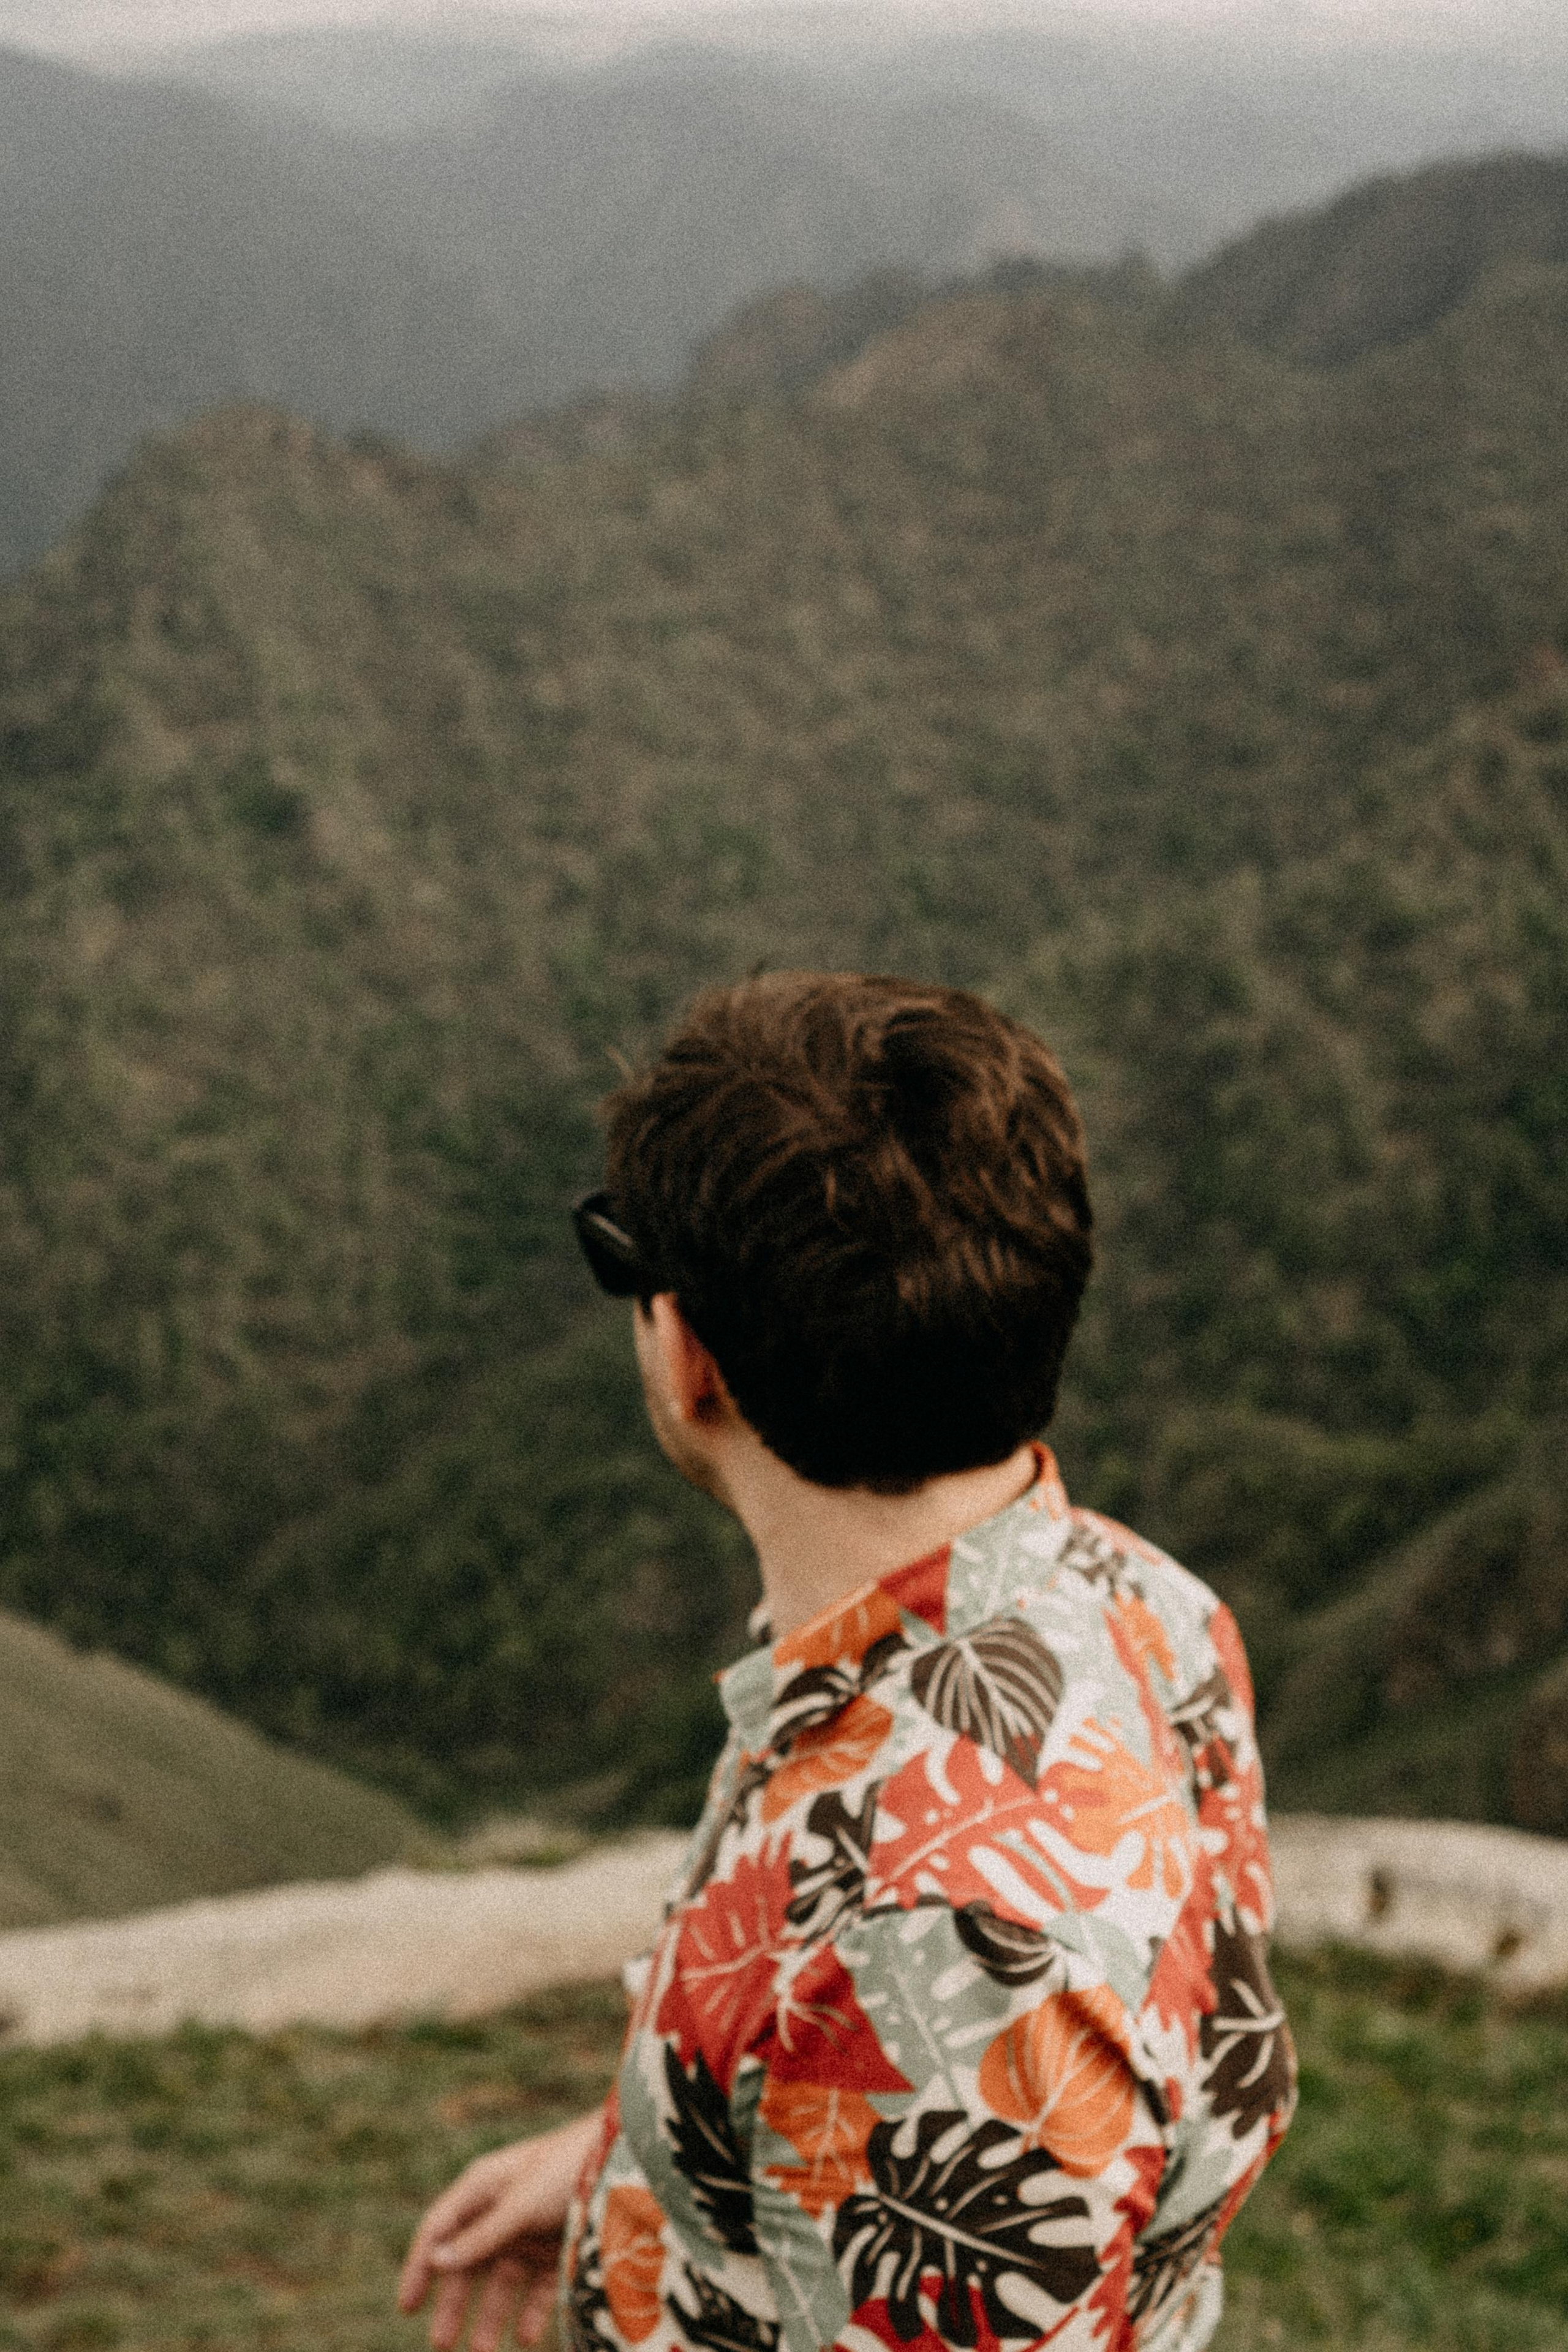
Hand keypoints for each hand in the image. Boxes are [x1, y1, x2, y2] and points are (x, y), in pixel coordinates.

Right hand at [399, 2108, 603, 2351]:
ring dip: (490, 2317)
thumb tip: (437, 2261)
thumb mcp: (520, 2204)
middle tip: (441, 2345)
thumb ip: (482, 2236)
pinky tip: (525, 2339)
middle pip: (468, 2264)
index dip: (421, 2266)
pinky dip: (529, 2313)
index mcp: (483, 2188)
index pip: (440, 2229)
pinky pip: (536, 2288)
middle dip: (454, 2304)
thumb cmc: (566, 2169)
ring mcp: (529, 2232)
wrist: (624, 2160)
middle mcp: (501, 2211)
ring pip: (501, 2283)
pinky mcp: (557, 2249)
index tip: (407, 2306)